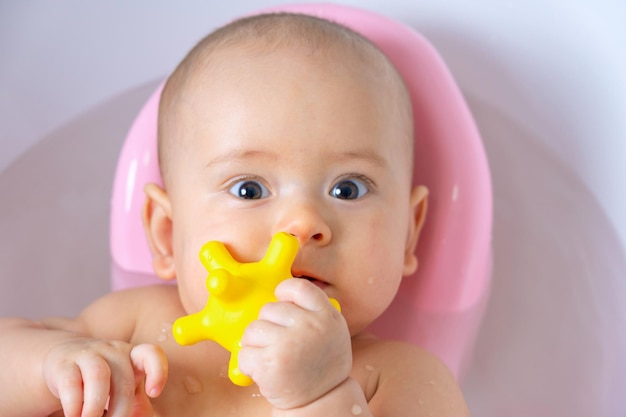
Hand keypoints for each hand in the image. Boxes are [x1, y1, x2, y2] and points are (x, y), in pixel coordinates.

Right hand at [43, 339, 167, 416]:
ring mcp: (89, 354)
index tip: (154, 393)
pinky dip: (74, 406)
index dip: (157, 371)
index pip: (152, 354)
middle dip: (120, 412)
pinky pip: (71, 383)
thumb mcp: (123, 390)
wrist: (63, 362)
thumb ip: (137, 404)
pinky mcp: (64, 364)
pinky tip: (74, 416)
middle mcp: (114, 352)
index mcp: (134, 356)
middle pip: (124, 381)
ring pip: (99, 377)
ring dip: (96, 408)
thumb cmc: (103, 381)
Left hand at [238, 278, 351, 409]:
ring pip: (252, 329)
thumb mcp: (332, 330)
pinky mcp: (270, 363)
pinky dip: (248, 365)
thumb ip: (314, 310)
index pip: (298, 287)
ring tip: (271, 358)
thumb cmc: (322, 364)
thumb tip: (281, 295)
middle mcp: (309, 326)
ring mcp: (289, 344)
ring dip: (255, 344)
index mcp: (326, 315)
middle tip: (280, 345)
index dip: (284, 292)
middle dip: (267, 326)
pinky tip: (265, 371)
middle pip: (268, 309)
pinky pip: (244, 353)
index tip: (281, 303)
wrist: (323, 401)